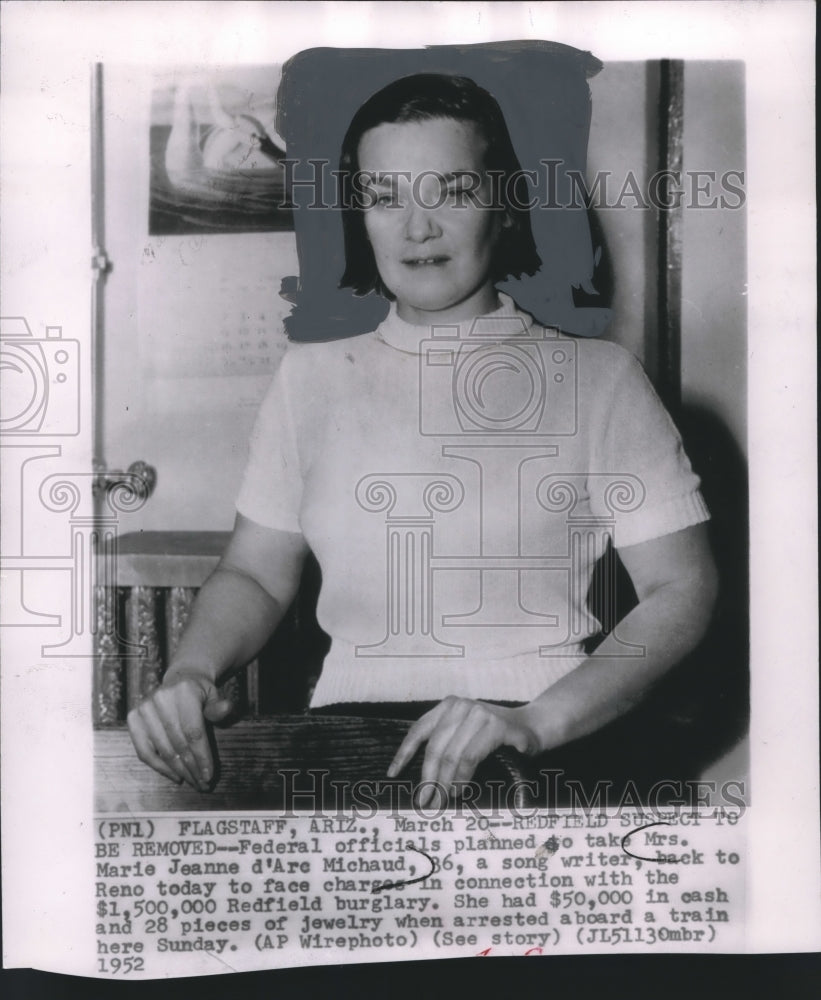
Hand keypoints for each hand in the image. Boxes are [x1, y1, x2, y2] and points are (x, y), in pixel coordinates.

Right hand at [127, 671, 232, 790]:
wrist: (179, 679)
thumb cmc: (200, 693)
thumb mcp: (213, 696)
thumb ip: (218, 708)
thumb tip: (227, 708)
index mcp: (184, 690)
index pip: (194, 731)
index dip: (202, 756)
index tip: (210, 775)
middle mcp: (161, 698)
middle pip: (179, 743)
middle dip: (193, 767)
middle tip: (203, 784)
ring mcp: (144, 708)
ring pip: (163, 750)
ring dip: (179, 771)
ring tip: (193, 782)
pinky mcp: (134, 718)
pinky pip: (144, 751)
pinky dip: (159, 767)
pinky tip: (175, 775)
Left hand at [387, 696, 538, 807]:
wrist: (535, 726)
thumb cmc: (497, 735)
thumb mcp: (467, 732)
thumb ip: (448, 743)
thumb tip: (424, 779)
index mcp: (449, 706)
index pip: (419, 730)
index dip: (404, 753)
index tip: (392, 774)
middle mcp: (461, 706)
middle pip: (435, 748)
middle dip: (428, 778)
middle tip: (425, 802)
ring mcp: (479, 714)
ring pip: (451, 755)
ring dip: (445, 783)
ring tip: (443, 800)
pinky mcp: (496, 726)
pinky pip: (470, 757)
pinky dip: (462, 778)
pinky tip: (460, 790)